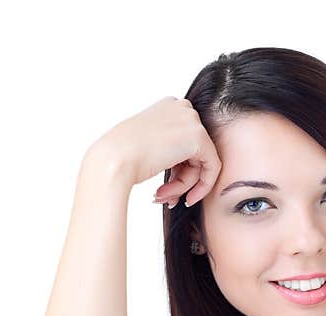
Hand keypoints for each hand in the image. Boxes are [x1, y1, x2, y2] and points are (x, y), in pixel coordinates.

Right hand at [87, 96, 221, 205]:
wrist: (113, 159)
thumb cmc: (121, 155)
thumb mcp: (147, 144)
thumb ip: (169, 147)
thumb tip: (188, 163)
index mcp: (169, 106)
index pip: (184, 142)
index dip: (177, 169)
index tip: (165, 187)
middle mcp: (182, 108)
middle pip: (194, 152)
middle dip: (181, 179)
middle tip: (165, 197)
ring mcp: (192, 121)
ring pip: (201, 163)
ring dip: (183, 186)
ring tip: (164, 198)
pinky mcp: (199, 138)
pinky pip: (212, 168)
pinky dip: (202, 187)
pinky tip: (186, 199)